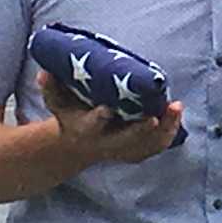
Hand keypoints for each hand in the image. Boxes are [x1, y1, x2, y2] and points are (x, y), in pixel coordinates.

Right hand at [39, 69, 182, 165]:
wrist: (76, 145)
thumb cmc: (70, 115)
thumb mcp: (58, 102)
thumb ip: (51, 87)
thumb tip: (44, 72)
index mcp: (85, 129)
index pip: (92, 124)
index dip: (99, 118)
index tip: (108, 108)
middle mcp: (105, 142)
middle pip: (125, 140)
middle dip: (140, 131)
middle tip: (155, 117)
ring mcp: (122, 148)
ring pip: (145, 145)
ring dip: (163, 130)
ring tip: (176, 107)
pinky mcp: (135, 150)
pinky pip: (154, 147)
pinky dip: (167, 134)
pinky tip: (176, 115)